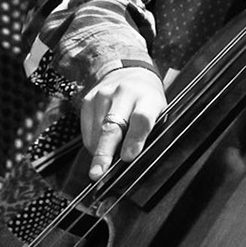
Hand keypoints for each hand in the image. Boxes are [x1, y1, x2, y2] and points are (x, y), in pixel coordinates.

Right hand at [79, 65, 166, 179]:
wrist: (131, 73)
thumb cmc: (147, 101)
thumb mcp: (158, 114)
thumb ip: (150, 134)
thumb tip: (133, 162)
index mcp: (147, 98)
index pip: (141, 119)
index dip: (134, 139)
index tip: (127, 157)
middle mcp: (124, 93)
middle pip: (113, 126)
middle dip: (104, 152)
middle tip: (98, 172)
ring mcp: (103, 95)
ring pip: (97, 130)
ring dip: (99, 151)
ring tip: (103, 164)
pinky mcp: (88, 100)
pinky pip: (86, 129)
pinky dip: (92, 143)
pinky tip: (99, 146)